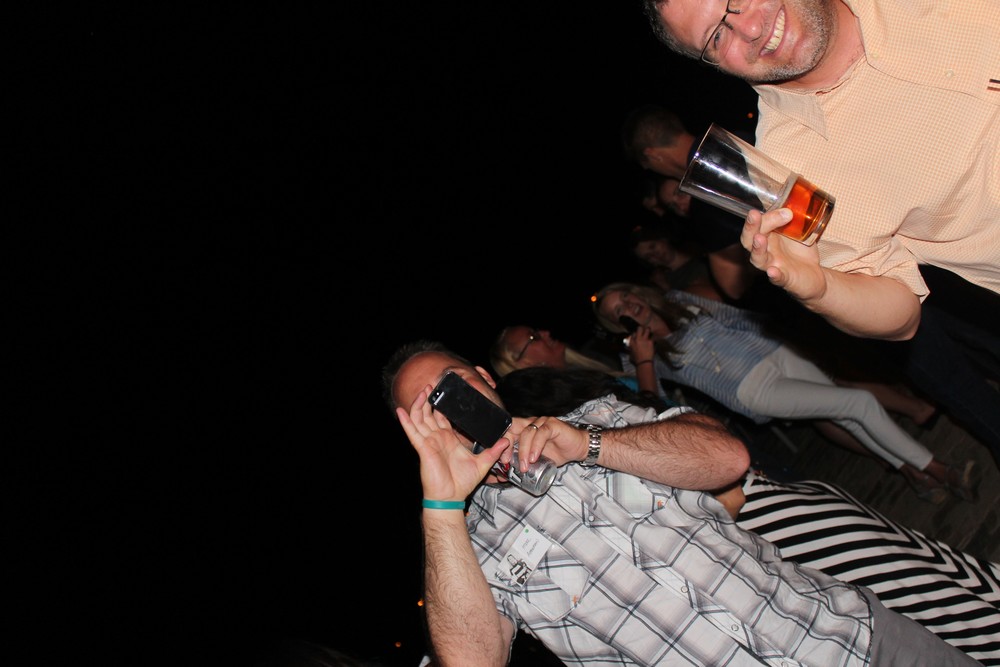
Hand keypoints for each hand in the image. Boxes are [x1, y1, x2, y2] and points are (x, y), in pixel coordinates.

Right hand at [396, 384, 509, 499]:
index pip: (442, 417)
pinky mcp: (423, 448)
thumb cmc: (462, 483)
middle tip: (432, 384)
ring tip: (422, 390)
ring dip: (419, 404)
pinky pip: (412, 432)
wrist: (451, 498)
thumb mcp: (482, 464)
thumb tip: (507, 440)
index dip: (442, 404)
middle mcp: (436, 438)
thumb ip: (494, 451)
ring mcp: (428, 442)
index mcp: (448, 439)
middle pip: (429, 414)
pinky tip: (401, 410)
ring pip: (420, 418)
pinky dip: (406, 421)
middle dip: (430, 399)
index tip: (445, 391)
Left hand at [507, 417, 589, 469]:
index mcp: (525, 429)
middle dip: (507, 444)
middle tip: (506, 461)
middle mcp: (532, 423)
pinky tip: (534, 458)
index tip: (501, 460)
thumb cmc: (558, 453)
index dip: (502, 444)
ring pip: (527, 432)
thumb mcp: (537, 460)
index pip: (508, 431)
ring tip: (524, 465)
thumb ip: (524, 463)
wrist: (579, 448)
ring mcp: (542, 422)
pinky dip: (536, 446)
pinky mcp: (553, 424)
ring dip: (523, 450)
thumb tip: (506, 476)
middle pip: (513, 428)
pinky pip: (541, 433)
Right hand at [626, 324, 655, 364]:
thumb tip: (632, 344)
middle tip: (643, 329)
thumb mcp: (631, 352)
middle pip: (639, 328)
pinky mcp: (651, 341)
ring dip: (648, 330)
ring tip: (649, 331)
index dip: (635, 334)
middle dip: (641, 328)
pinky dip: (653, 338)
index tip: (637, 335)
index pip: (633, 334)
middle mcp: (638, 339)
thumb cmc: (636, 359)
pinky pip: (652, 337)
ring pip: (647, 329)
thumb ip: (632, 346)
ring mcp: (645, 339)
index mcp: (632, 342)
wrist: (644, 362)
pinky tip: (653, 339)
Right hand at [742, 208, 826, 302]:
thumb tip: (798, 197)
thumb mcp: (798, 232)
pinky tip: (772, 271)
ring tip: (759, 239)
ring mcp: (773, 266)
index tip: (784, 208)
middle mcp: (765, 251)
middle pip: (749, 240)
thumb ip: (795, 218)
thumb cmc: (800, 252)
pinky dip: (774, 275)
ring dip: (757, 249)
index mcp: (767, 237)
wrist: (813, 275)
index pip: (758, 225)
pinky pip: (777, 278)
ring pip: (758, 259)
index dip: (766, 216)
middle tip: (754, 215)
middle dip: (751, 227)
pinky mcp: (785, 279)